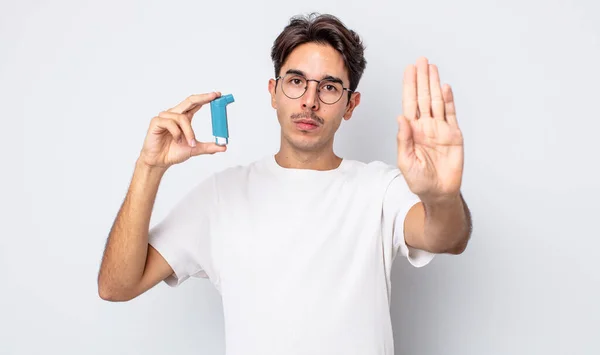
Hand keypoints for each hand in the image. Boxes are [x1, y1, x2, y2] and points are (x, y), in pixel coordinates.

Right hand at [139, 92, 226, 168]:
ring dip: (189, 132)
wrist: (159, 161)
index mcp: (183, 118)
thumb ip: (209, 147)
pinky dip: (176, 133)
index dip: (206, 98)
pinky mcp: (156, 122)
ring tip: (190, 143)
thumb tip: (223, 146)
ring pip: (182, 118)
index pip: (195, 104)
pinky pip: (170, 123)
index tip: (217, 95)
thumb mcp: (195, 149)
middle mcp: (174, 115)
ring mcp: (165, 117)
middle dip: (202, 98)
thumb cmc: (173, 152)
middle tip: (213, 97)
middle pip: (189, 101)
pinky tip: (176, 140)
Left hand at [397, 57, 463, 201]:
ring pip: (436, 101)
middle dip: (422, 78)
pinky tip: (444, 87)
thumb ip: (403, 140)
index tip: (409, 70)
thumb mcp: (406, 162)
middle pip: (423, 97)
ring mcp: (440, 129)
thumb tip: (400, 118)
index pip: (409, 103)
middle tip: (421, 60)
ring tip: (432, 67)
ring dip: (434, 84)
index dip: (409, 86)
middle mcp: (425, 126)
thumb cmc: (419, 181)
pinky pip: (450, 114)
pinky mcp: (453, 135)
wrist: (439, 192)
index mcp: (411, 131)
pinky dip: (448, 100)